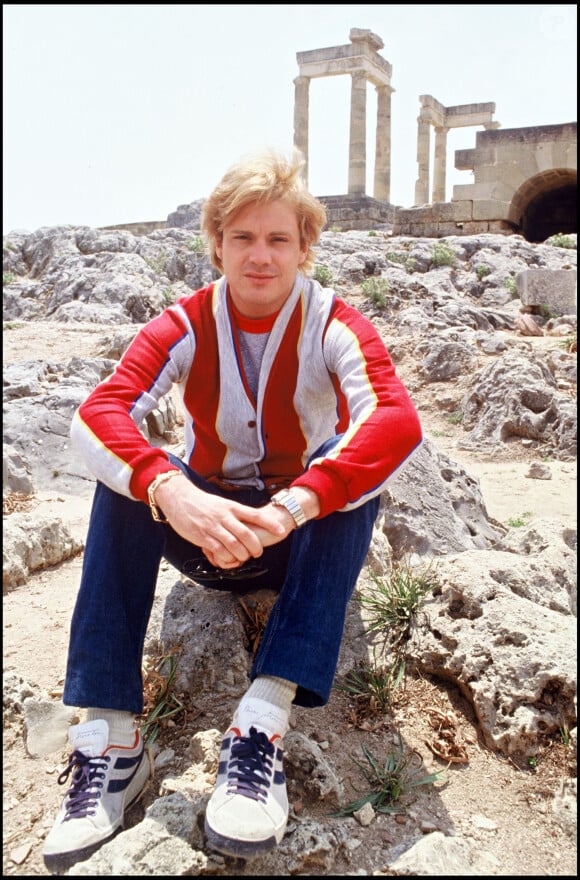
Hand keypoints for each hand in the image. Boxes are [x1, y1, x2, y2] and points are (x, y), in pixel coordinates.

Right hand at [153, 475, 285, 568]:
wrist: (179, 498)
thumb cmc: (203, 503)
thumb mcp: (222, 503)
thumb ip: (235, 513)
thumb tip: (252, 521)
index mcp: (231, 507)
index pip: (255, 515)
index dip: (269, 524)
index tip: (281, 530)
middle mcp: (224, 516)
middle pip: (247, 534)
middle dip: (256, 546)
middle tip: (259, 552)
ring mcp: (213, 526)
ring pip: (234, 544)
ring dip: (242, 554)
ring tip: (245, 558)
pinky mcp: (202, 536)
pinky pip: (218, 550)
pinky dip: (227, 558)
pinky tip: (230, 560)